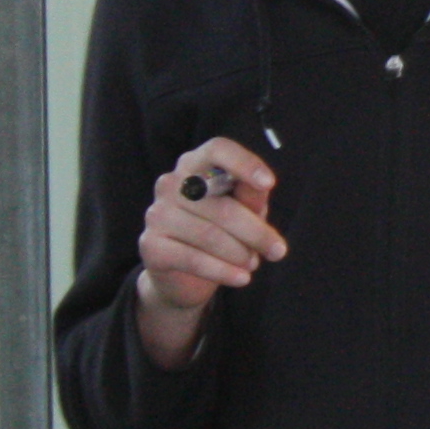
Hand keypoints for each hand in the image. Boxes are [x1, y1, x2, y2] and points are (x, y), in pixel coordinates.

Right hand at [132, 139, 283, 369]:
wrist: (184, 275)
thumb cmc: (222, 232)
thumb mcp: (245, 210)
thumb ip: (252, 195)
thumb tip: (263, 185)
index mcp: (195, 165)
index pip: (217, 150)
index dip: (244, 163)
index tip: (269, 184)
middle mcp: (170, 184)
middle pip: (222, 205)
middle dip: (257, 233)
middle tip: (278, 251)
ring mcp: (156, 214)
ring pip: (209, 235)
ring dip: (240, 254)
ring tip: (252, 263)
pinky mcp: (151, 245)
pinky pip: (192, 258)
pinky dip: (223, 271)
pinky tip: (241, 278)